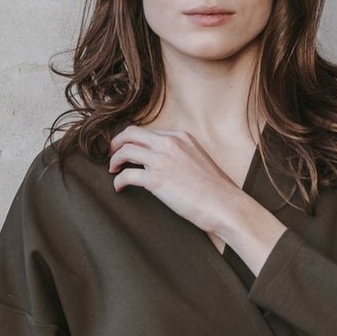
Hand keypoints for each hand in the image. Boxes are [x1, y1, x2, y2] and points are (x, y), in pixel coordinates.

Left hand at [108, 123, 287, 268]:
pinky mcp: (156, 179)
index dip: (133, 139)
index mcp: (180, 136)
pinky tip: (119, 187)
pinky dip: (118, 181)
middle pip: (131, 133)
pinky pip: (126, 175)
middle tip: (111, 155)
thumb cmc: (215, 189)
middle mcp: (169, 143)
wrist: (224, 204)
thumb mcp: (198, 159)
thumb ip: (181, 154)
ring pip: (125, 150)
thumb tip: (164, 163)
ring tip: (113, 170)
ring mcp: (162, 160)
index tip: (127, 148)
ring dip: (114, 160)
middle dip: (117, 143)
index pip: (148, 131)